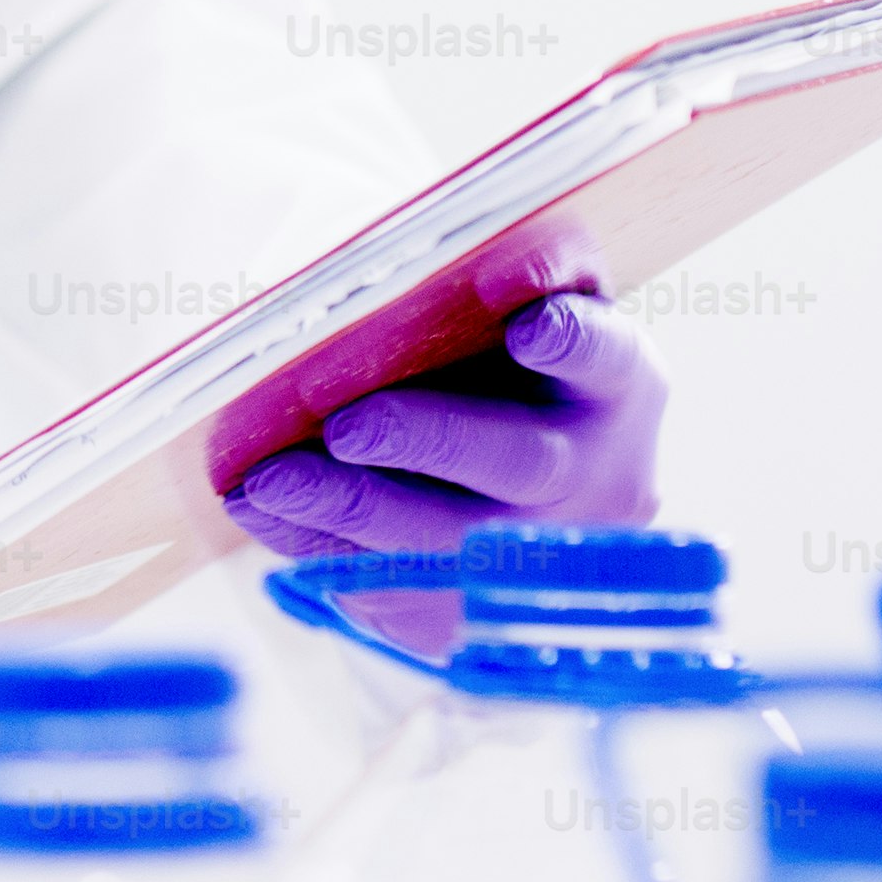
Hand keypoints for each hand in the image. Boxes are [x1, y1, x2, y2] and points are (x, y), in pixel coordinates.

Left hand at [227, 291, 668, 565]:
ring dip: (356, 509)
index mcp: (615, 380)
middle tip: (347, 426)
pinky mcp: (483, 610)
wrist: (535, 487)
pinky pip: (403, 592)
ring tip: (273, 481)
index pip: (605, 353)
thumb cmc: (507, 370)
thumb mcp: (517, 313)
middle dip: (431, 440)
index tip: (527, 327)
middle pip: (523, 462)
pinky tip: (266, 512)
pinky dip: (324, 548)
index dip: (572, 342)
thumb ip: (488, 281)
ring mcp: (545, 552)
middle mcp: (597, 472)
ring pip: (455, 544)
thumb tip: (409, 272)